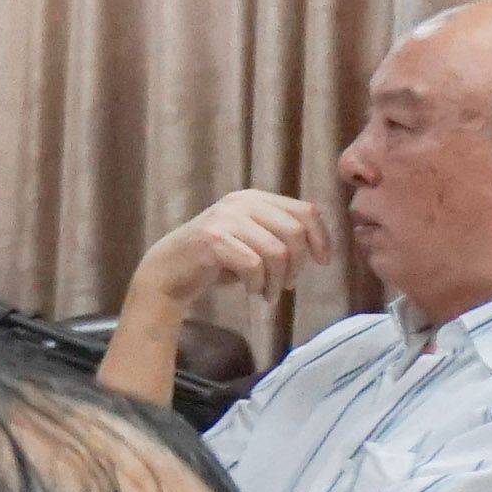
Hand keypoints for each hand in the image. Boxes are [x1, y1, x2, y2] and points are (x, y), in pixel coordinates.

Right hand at [130, 188, 331, 314]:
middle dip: (298, 265)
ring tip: (269, 293)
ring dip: (279, 280)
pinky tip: (253, 292)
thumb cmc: (216, 260)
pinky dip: (259, 285)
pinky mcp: (213, 240)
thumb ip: (280, 234)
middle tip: (288, 285)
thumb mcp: (253, 239)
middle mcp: (241, 203)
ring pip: (277, 252)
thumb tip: (319, 246)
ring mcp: (225, 219)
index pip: (305, 211)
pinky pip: (254, 266)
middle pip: (295, 232)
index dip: (321, 238)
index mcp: (255, 198)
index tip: (323, 262)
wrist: (168, 271)